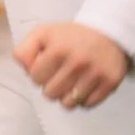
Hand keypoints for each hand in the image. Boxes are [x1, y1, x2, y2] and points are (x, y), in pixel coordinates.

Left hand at [13, 23, 128, 109]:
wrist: (109, 30)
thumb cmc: (71, 37)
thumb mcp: (42, 34)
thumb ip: (24, 51)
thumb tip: (26, 71)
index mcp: (59, 49)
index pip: (36, 79)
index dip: (40, 74)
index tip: (49, 65)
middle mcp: (79, 61)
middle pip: (50, 94)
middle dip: (52, 85)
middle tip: (61, 73)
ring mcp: (96, 73)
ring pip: (68, 103)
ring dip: (67, 95)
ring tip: (73, 79)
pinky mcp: (110, 82)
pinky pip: (87, 104)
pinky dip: (84, 98)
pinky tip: (86, 83)